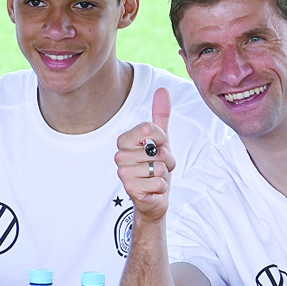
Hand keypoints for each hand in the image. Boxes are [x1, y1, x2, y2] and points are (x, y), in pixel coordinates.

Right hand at [115, 88, 175, 221]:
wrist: (154, 196)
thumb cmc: (156, 166)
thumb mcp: (161, 139)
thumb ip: (161, 114)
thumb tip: (162, 89)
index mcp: (125, 140)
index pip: (150, 128)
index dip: (162, 138)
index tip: (159, 146)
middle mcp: (120, 155)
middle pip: (159, 150)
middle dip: (167, 160)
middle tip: (158, 166)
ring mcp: (123, 173)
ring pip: (160, 167)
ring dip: (164, 174)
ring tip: (155, 177)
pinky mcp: (131, 189)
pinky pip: (159, 182)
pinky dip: (161, 187)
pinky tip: (153, 188)